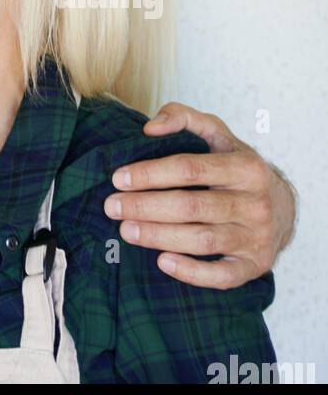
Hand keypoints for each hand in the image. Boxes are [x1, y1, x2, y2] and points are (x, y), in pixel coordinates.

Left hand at [103, 101, 297, 289]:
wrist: (282, 207)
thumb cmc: (237, 166)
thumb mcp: (217, 133)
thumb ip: (183, 117)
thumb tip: (149, 127)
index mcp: (245, 167)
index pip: (190, 168)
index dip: (151, 174)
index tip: (118, 178)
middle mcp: (254, 203)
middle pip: (192, 206)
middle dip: (146, 207)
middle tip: (112, 207)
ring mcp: (256, 236)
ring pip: (202, 240)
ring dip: (159, 237)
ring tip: (126, 231)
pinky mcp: (255, 265)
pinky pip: (223, 277)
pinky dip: (192, 272)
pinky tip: (163, 262)